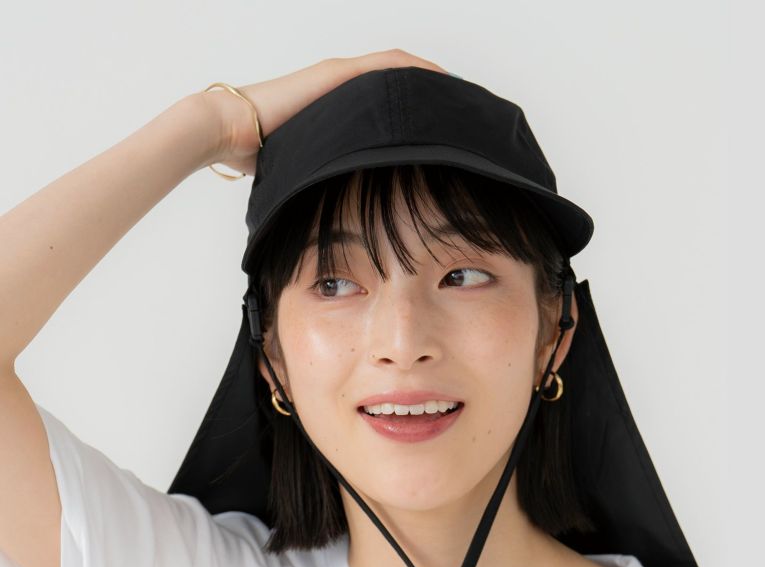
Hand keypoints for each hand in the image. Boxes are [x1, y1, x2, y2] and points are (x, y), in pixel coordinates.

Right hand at [203, 49, 449, 176]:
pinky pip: (390, 65)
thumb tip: (343, 230)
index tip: (443, 137)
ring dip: (432, 80)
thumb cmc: (258, 158)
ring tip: (462, 99)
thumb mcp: (304, 175)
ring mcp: (341, 78)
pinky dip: (419, 70)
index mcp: (338, 112)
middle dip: (432, 100)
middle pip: (400, 86)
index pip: (387, 107)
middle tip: (463, 118)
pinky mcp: (340, 74)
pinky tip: (442, 79)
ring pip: (400, 72)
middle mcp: (343, 90)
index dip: (417, 118)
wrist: (229, 131)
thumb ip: (325, 186)